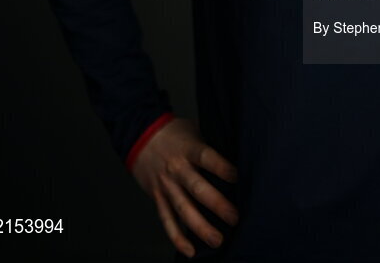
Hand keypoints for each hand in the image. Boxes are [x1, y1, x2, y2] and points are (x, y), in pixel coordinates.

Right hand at [130, 116, 238, 257]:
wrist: (140, 136)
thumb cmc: (174, 132)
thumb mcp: (194, 130)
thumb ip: (210, 143)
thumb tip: (238, 153)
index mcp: (188, 148)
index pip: (207, 158)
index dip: (222, 167)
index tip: (239, 177)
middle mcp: (177, 168)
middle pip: (197, 188)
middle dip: (217, 204)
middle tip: (235, 217)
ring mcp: (166, 185)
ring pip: (183, 209)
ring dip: (200, 227)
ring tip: (217, 239)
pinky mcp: (158, 197)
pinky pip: (167, 220)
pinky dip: (177, 237)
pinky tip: (190, 250)